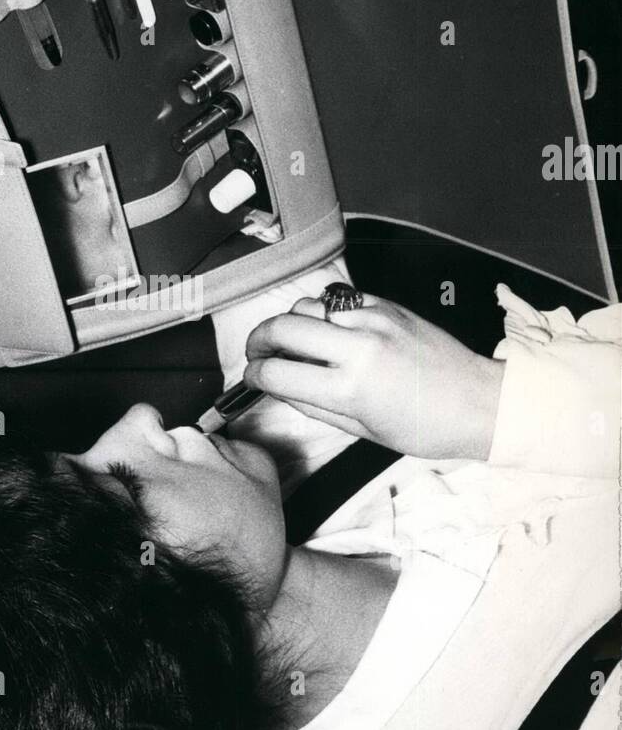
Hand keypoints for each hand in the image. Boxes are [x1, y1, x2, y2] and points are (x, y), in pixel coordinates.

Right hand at [243, 294, 503, 460]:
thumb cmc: (424, 427)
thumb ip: (313, 404)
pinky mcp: (387, 306)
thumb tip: (278, 385)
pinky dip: (324, 313)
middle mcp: (357, 348)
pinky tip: (329, 330)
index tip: (252, 376)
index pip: (275, 370)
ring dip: (291, 322)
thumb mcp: (361, 430)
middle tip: (257, 352)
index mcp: (349, 388)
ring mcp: (373, 321)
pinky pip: (338, 300)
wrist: (478, 402)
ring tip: (294, 341)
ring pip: (306, 306)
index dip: (253, 373)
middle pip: (281, 327)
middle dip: (258, 339)